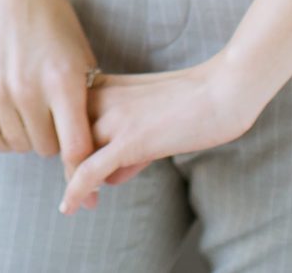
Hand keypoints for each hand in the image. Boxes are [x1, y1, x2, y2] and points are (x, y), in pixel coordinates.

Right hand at [0, 0, 100, 186]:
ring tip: (34, 110)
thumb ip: (82, 104)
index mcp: (64, 81)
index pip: (75, 149)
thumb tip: (86, 151)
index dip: (83, 172)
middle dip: (56, 139)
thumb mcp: (81, 58)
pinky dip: (4, 136)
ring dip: (29, 136)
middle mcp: (29, 89)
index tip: (90, 191)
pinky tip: (13, 117)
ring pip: (20, 145)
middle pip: (47, 149)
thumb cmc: (54, 21)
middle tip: (56, 117)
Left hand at [57, 58, 264, 215]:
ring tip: (85, 204)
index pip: (70, 120)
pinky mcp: (129, 140)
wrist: (222, 90)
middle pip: (69, 139)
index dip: (75, 145)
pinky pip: (90, 170)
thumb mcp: (148, 111)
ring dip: (78, 183)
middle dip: (74, 165)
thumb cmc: (194, 100)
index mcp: (106, 85)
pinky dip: (76, 190)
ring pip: (76, 156)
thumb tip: (111, 176)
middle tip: (84, 191)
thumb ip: (126, 138)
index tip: (82, 163)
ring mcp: (114, 118)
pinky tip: (70, 206)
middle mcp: (102, 97)